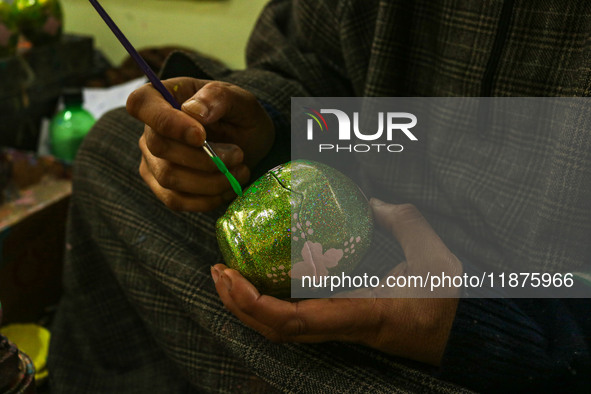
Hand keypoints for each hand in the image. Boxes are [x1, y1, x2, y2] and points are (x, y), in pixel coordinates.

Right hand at [126, 77, 274, 210]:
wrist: (251, 145)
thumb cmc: (240, 116)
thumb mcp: (239, 99)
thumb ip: (217, 97)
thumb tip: (194, 111)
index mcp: (163, 96)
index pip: (141, 104)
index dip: (167, 122)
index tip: (201, 135)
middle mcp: (150, 130)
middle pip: (159, 147)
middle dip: (204, 157)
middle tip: (238, 155)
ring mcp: (153, 161)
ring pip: (169, 178)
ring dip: (211, 180)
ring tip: (240, 171)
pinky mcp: (163, 188)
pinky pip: (176, 200)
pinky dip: (207, 199)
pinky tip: (229, 188)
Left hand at [212, 199, 461, 365]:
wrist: (462, 333)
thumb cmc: (450, 299)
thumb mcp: (433, 253)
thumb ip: (402, 219)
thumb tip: (371, 201)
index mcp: (362, 314)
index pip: (296, 320)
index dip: (256, 304)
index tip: (231, 277)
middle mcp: (344, 328)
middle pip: (276, 330)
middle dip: (239, 304)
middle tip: (218, 269)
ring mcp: (341, 331)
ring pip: (283, 331)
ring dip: (249, 307)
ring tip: (229, 276)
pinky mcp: (343, 325)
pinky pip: (297, 322)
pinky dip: (269, 306)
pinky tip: (261, 283)